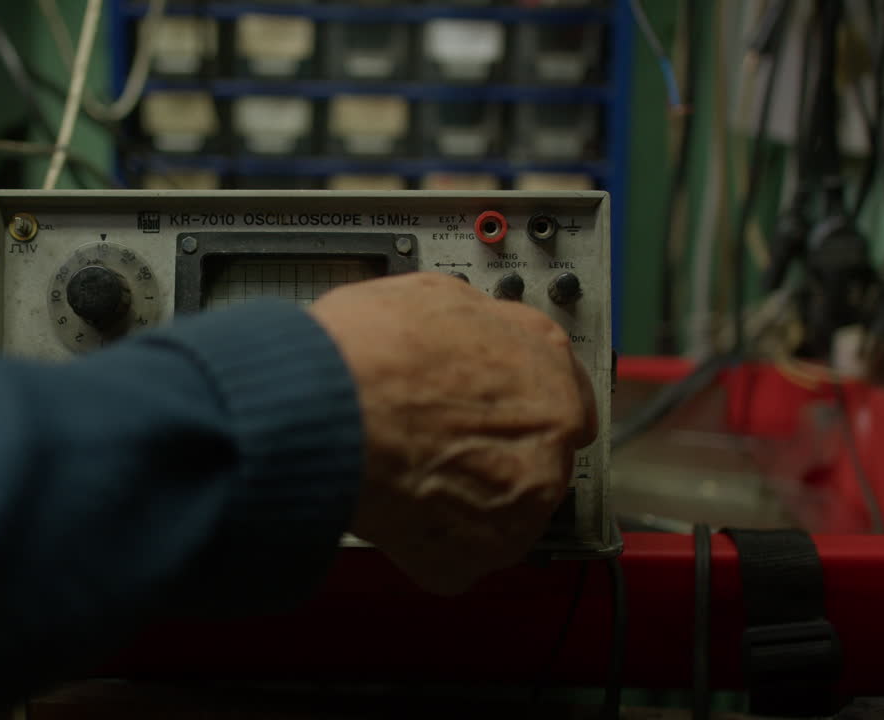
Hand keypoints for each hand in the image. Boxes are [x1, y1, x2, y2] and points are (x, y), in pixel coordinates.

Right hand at [309, 272, 597, 593]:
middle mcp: (548, 445)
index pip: (562, 394)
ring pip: (498, 513)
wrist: (322, 412)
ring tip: (406, 475)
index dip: (516, 400)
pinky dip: (427, 542)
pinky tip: (394, 510)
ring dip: (461, 502)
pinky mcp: (472, 559)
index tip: (493, 409)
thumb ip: (479, 326)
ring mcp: (516, 510)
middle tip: (436, 442)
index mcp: (548, 375)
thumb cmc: (366, 353)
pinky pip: (455, 556)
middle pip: (532, 458)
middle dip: (490, 453)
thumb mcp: (434, 296)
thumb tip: (471, 332)